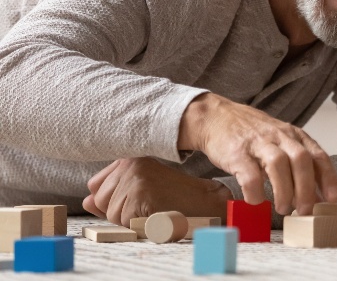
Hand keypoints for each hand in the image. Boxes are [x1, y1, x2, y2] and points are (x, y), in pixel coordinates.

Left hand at [82, 157, 231, 226]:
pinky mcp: (139, 193)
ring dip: (129, 218)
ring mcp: (133, 177)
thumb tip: (86, 200)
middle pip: (99, 200)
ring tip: (152, 207)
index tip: (137, 196)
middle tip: (147, 202)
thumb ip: (112, 194)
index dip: (112, 199)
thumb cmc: (174, 196)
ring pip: (110, 212)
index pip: (95, 186)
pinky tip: (154, 212)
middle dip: (118, 209)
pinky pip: (123, 220)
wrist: (204, 200)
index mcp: (128, 158)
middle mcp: (128, 163)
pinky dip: (137, 223)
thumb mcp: (141, 188)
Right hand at [177, 93, 336, 215]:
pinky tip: (256, 201)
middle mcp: (280, 136)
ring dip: (284, 191)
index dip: (329, 178)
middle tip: (305, 211)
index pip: (319, 155)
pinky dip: (255, 192)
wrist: (218, 118)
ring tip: (284, 209)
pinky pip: (249, 175)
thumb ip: (298, 166)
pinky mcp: (237, 153)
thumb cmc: (254, 136)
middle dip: (306, 188)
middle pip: (301, 160)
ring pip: (278, 164)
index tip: (334, 199)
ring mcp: (258, 143)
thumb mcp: (282, 143)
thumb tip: (317, 197)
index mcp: (295, 136)